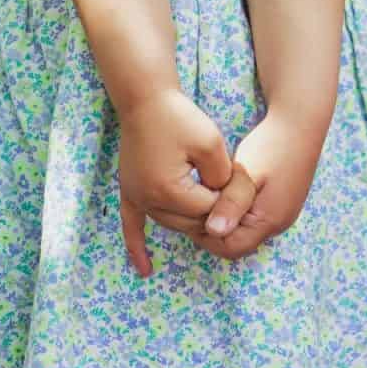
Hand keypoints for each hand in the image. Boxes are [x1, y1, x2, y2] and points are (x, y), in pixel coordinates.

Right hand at [118, 88, 232, 277]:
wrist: (145, 98)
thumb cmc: (179, 117)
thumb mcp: (212, 144)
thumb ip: (222, 178)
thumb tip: (225, 202)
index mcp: (170, 191)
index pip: (208, 210)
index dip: (227, 198)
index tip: (237, 181)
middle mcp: (149, 200)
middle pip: (190, 222)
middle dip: (211, 210)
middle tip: (227, 191)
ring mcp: (136, 197)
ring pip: (170, 223)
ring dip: (190, 221)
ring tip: (210, 223)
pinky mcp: (129, 191)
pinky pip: (132, 225)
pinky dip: (137, 247)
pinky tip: (144, 269)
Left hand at [176, 111, 327, 261]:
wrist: (300, 122)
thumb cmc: (272, 145)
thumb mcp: (246, 172)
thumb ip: (231, 202)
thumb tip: (213, 231)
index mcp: (270, 221)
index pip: (230, 248)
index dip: (205, 235)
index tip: (189, 212)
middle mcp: (278, 223)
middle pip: (237, 242)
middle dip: (212, 228)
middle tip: (193, 203)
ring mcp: (281, 214)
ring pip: (244, 230)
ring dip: (224, 218)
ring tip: (206, 195)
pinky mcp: (280, 202)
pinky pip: (253, 218)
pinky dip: (235, 210)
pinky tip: (224, 190)